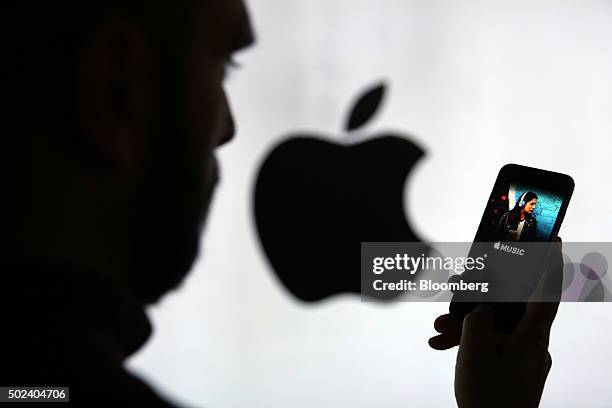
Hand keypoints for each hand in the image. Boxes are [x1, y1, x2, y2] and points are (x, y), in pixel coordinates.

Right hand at [430, 237, 562, 407]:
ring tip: (437, 329)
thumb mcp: (474, 355)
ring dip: (468, 324)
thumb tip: (484, 308)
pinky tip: (443, 346)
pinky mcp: (514, 369)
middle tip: (457, 285)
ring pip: (497, 327)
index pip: (546, 293)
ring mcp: (524, 358)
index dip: (551, 264)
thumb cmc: (488, 401)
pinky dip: (471, 341)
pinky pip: (494, 345)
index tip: (556, 240)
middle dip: (482, 295)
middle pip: (511, 307)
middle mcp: (533, 345)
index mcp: (531, 339)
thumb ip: (478, 321)